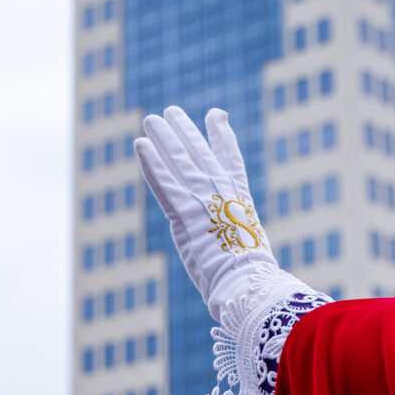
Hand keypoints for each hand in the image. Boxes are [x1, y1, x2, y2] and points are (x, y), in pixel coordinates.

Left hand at [134, 106, 273, 320]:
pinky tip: (140, 144)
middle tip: (171, 112)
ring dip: (163, 137)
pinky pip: (163, 182)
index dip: (222, 135)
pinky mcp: (184, 213)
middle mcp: (222, 193)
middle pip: (199, 152)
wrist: (247, 282)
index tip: (217, 114)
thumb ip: (241, 241)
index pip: (231, 158)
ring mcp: (203, 201)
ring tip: (151, 119)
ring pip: (179, 160)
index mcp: (241, 199)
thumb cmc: (254, 277)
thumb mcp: (251, 252)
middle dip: (184, 130)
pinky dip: (151, 162)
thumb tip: (248, 257)